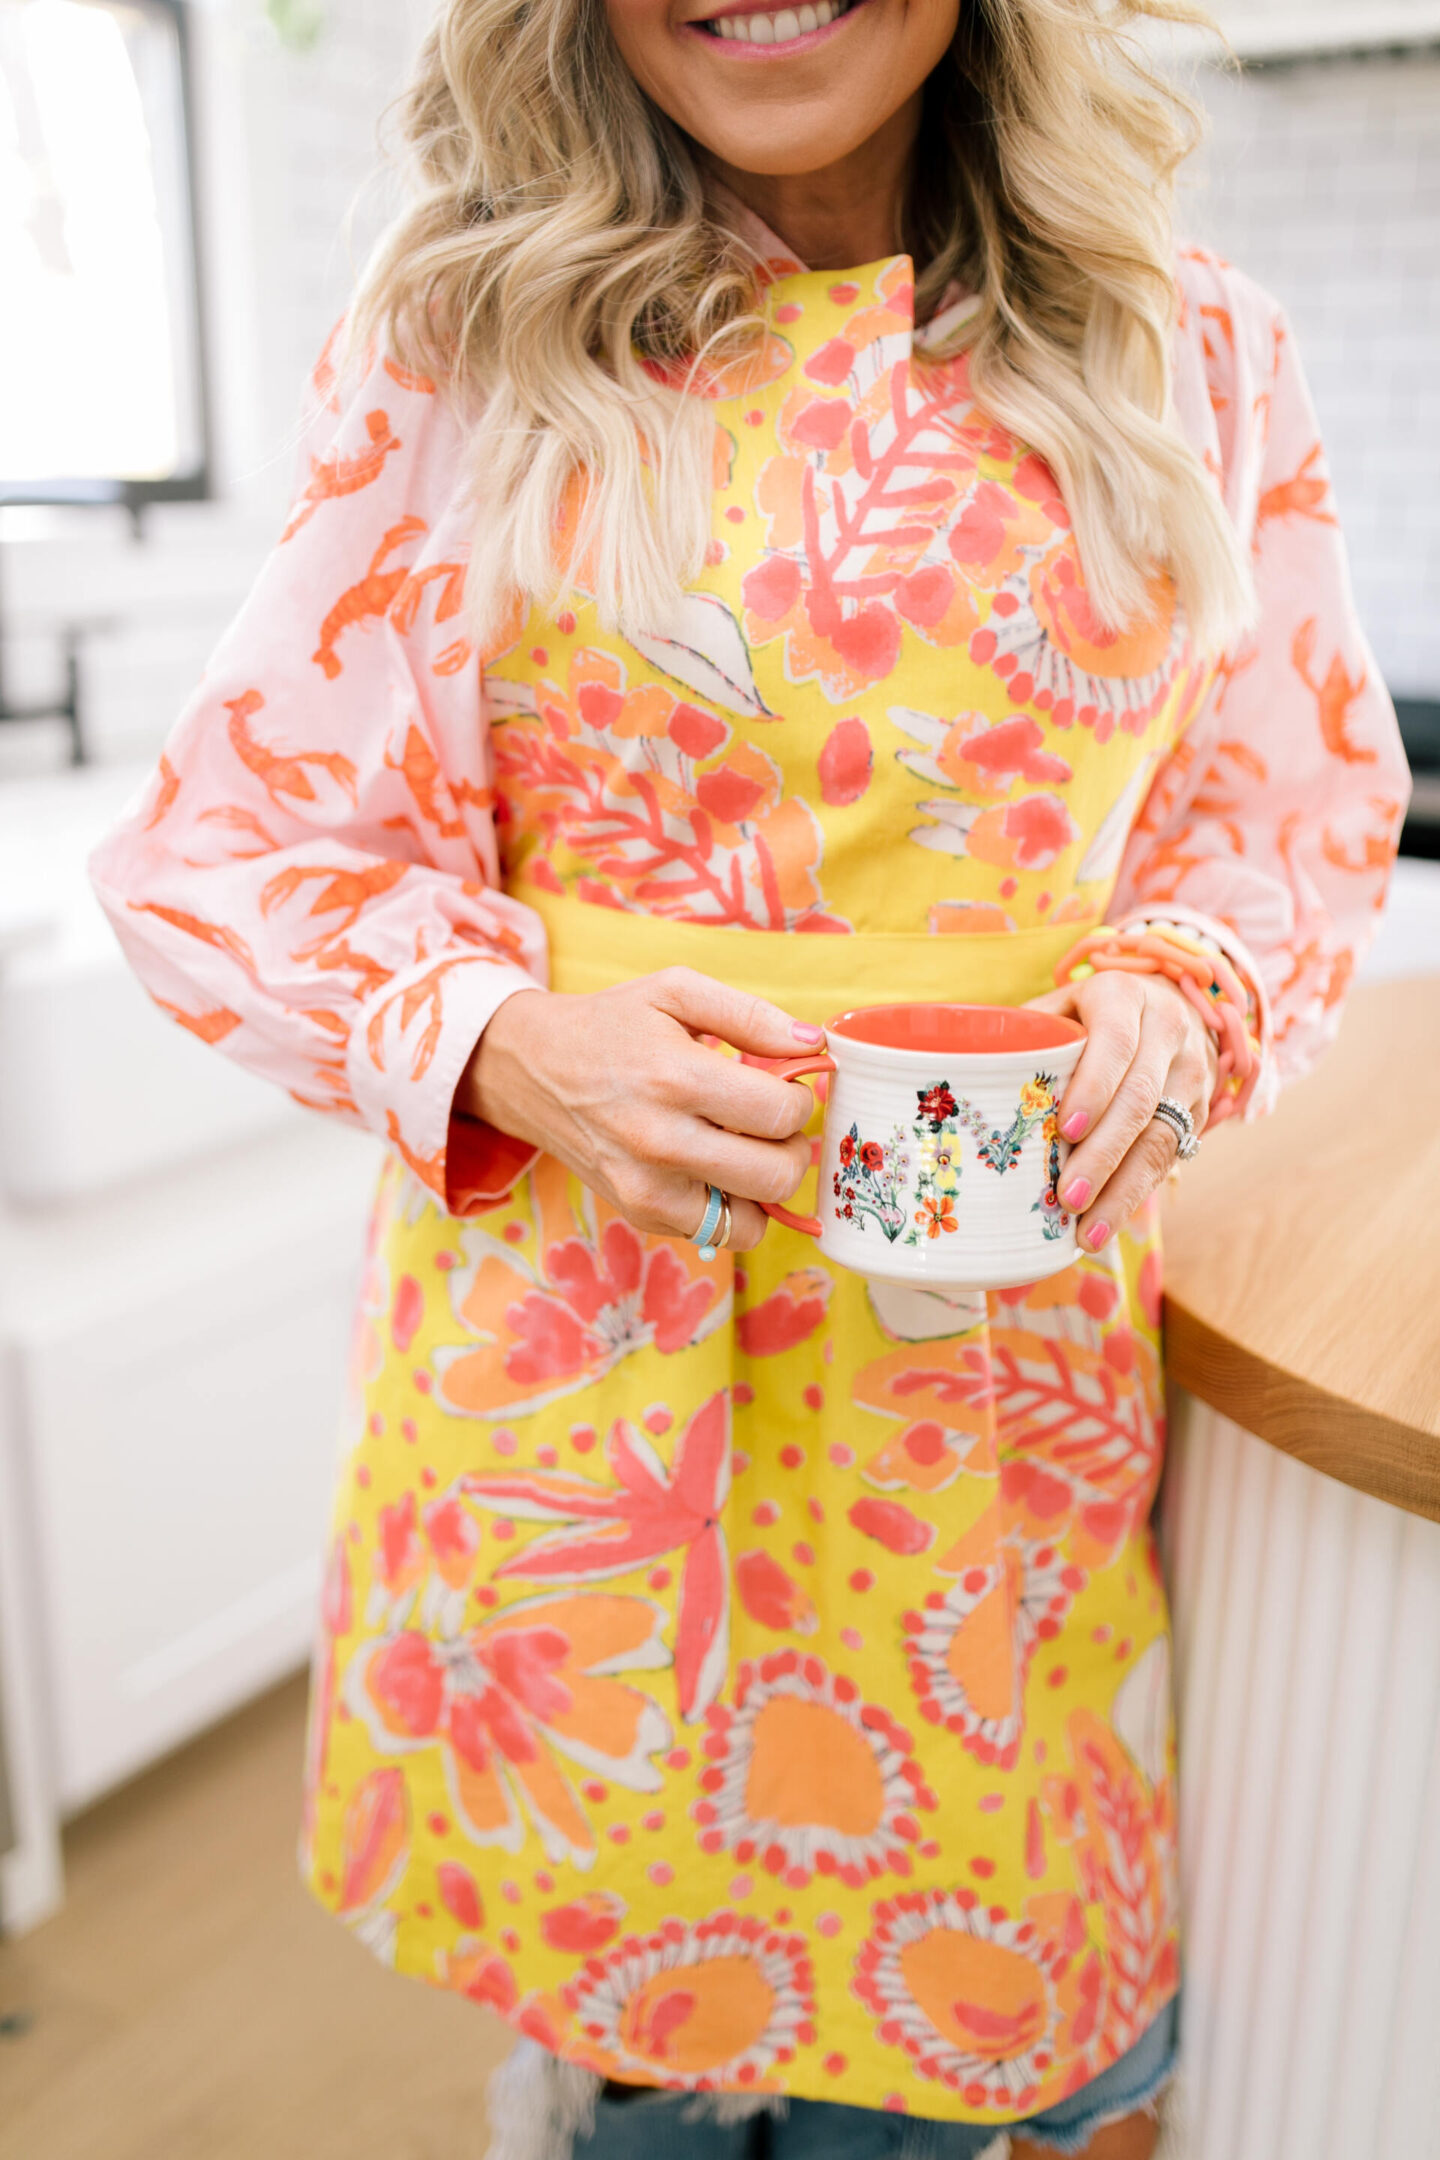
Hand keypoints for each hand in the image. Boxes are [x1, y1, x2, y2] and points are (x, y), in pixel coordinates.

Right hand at [456, 970, 821, 1252]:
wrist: (532, 1070)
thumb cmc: (611, 1026)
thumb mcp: (675, 992)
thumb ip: (751, 1015)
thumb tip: (815, 1045)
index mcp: (674, 1077)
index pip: (781, 1113)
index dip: (799, 1100)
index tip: (781, 1087)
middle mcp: (660, 1142)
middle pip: (778, 1175)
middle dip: (792, 1146)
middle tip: (768, 1123)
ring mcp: (647, 1188)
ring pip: (754, 1219)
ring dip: (763, 1185)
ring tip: (740, 1148)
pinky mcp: (641, 1214)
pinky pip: (719, 1232)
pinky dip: (731, 1206)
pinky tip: (710, 1167)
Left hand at [1027, 970, 1217, 1252]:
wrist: (1166, 1005)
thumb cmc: (1087, 1014)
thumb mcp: (1057, 1007)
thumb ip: (1021, 1035)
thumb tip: (958, 1077)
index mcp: (1124, 996)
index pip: (1116, 1041)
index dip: (1095, 1085)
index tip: (1067, 1130)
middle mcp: (1167, 1028)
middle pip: (1140, 1097)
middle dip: (1104, 1153)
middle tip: (1069, 1198)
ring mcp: (1192, 1071)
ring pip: (1162, 1135)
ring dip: (1124, 1189)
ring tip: (1088, 1231)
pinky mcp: (1200, 1110)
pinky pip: (1171, 1157)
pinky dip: (1136, 1194)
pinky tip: (1106, 1224)